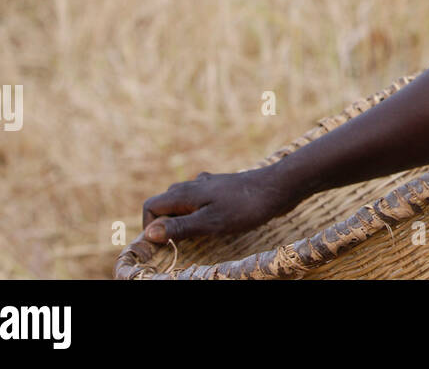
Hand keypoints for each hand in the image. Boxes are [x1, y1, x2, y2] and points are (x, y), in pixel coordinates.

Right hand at [141, 165, 298, 243]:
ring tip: (195, 235)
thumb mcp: (210, 222)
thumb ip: (180, 227)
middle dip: (165, 223)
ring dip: (182, 217)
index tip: (163, 244)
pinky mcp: (223, 188)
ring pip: (183, 200)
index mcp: (186, 193)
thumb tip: (149, 234)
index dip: (150, 226)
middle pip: (165, 202)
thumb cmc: (245, 207)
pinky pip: (201, 199)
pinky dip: (199, 211)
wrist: (278, 187)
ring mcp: (209, 185)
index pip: (151, 206)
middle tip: (179, 242)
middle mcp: (194, 185)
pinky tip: (213, 220)